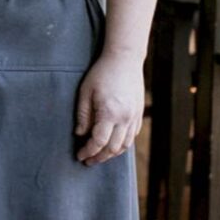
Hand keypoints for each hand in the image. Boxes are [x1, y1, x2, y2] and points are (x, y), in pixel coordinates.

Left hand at [74, 49, 144, 164]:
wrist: (125, 59)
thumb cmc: (102, 73)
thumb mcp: (85, 92)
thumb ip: (83, 115)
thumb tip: (80, 134)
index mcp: (110, 113)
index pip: (99, 142)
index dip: (88, 151)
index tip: (80, 155)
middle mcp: (125, 118)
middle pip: (113, 148)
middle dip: (99, 157)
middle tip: (88, 160)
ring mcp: (134, 116)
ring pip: (125, 145)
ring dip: (112, 154)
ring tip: (99, 155)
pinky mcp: (139, 113)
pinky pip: (132, 135)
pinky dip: (122, 144)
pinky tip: (113, 144)